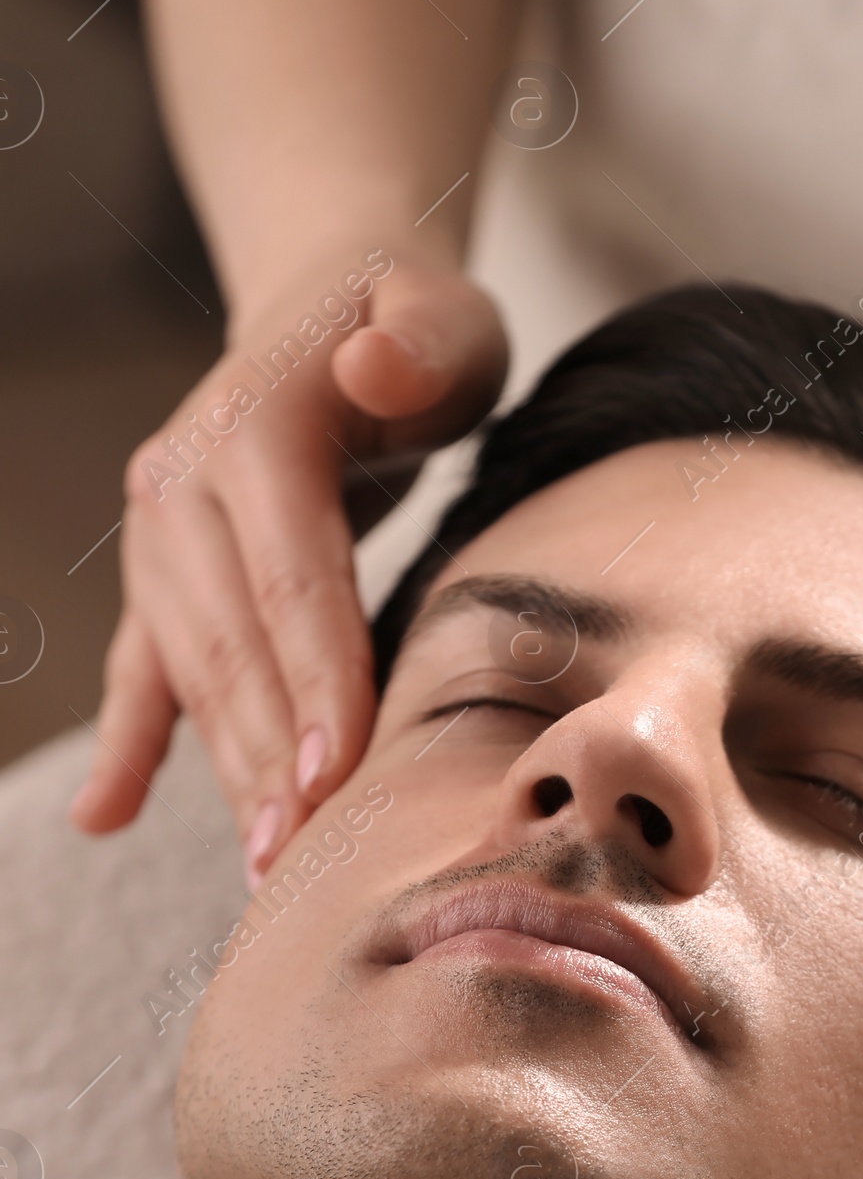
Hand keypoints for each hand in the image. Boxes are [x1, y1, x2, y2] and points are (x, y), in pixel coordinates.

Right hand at [70, 254, 507, 876]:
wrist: (332, 306)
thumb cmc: (414, 328)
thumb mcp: (444, 314)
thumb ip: (423, 339)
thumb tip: (375, 365)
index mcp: (253, 430)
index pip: (290, 576)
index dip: (314, 678)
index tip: (335, 773)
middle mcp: (182, 485)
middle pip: (234, 644)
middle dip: (267, 758)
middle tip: (304, 861)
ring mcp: (161, 538)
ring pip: (195, 675)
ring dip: (227, 775)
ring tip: (267, 871)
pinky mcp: (163, 576)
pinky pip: (141, 670)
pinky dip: (127, 746)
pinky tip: (103, 817)